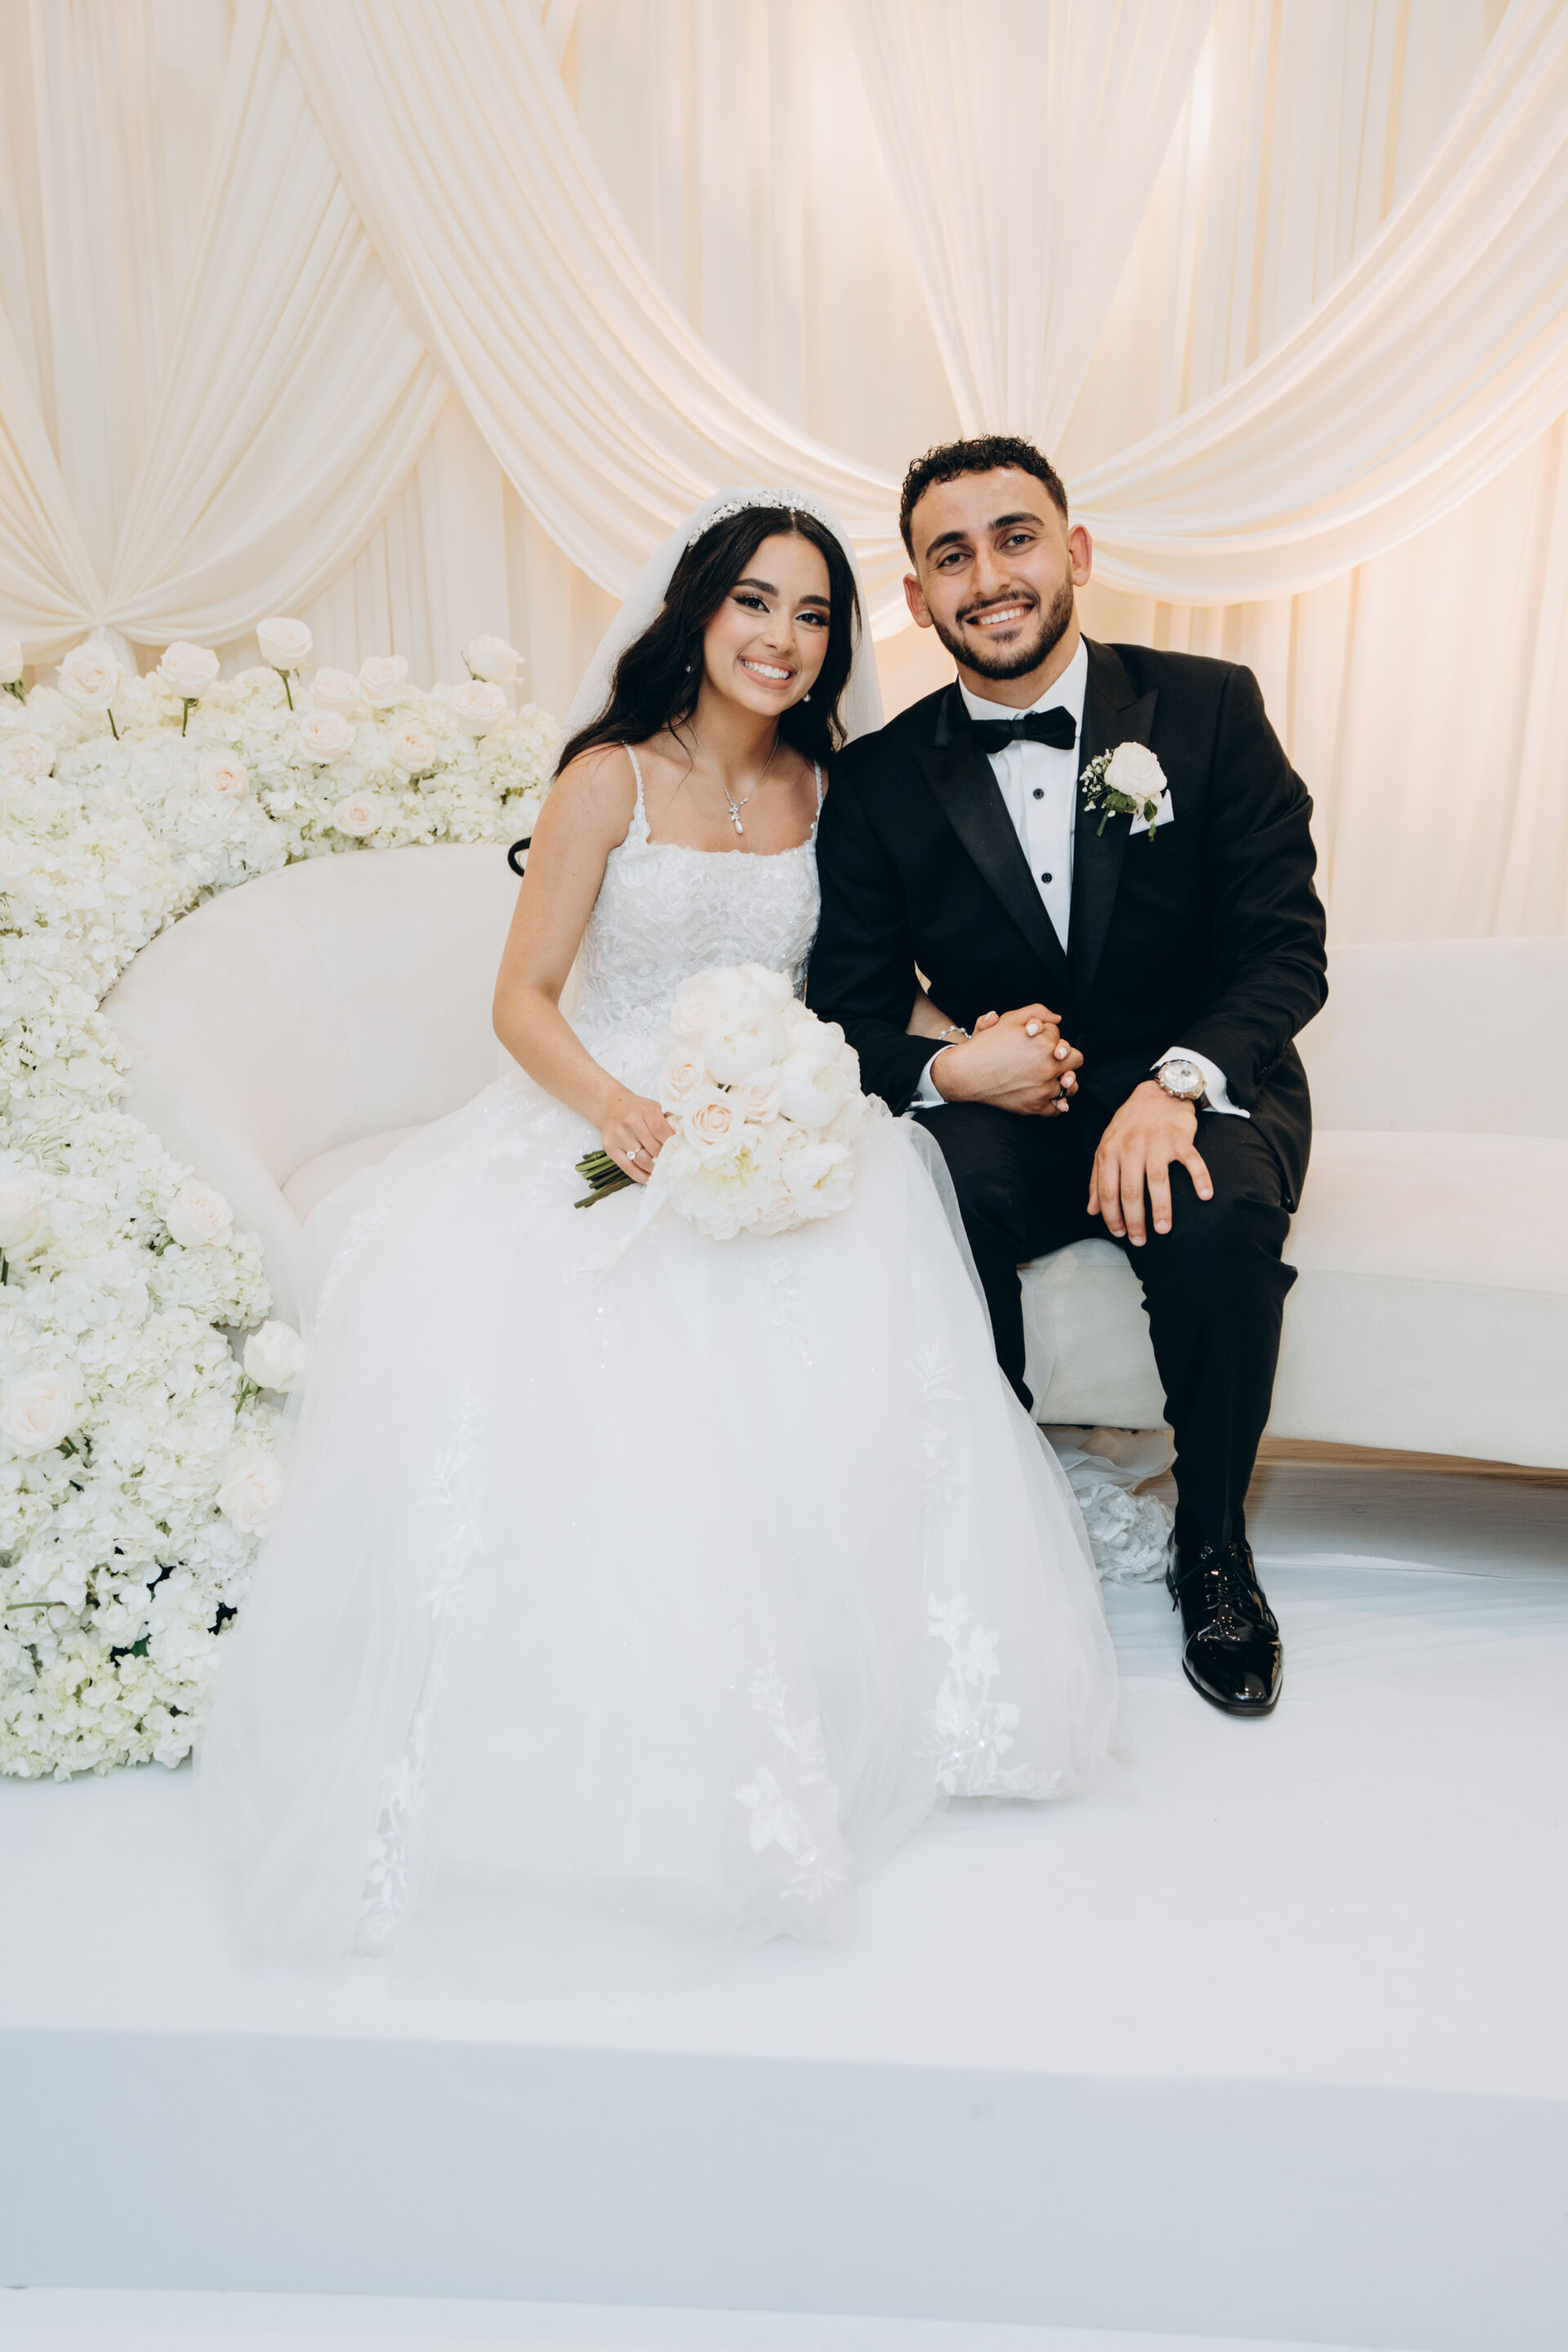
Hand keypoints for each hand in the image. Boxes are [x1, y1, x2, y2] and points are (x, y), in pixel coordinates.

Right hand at [600, 1091, 671, 1184]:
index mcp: (645, 1109)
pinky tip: (649, 1177)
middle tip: (673, 1164)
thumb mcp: (654, 1108)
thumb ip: (668, 1122)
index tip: (679, 1151)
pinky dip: (640, 1176)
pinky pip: (627, 1167)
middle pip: (653, 1148)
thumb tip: (685, 1141)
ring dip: (654, 1169)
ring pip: (641, 1160)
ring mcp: (618, 1135)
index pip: (661, 1131)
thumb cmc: (637, 1110)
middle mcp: (630, 1121)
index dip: (672, 1144)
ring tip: (662, 1170)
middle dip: (665, 1158)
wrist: (612, 1107)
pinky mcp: (609, 1147)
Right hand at [932, 1003, 1082, 1114]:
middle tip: (1052, 1057)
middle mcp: (1049, 1066)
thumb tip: (1057, 1019)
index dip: (1047, 1036)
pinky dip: (1056, 1104)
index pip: (1059, 1037)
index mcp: (1045, 1043)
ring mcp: (1044, 1088)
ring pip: (1070, 1085)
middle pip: (1076, 1059)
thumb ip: (1037, 1011)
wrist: (965, 1074)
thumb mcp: (1009, 1019)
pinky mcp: (1036, 1106)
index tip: (1035, 1040)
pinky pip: (1058, 1108)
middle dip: (1065, 1056)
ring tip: (1055, 1077)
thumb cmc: (985, 1046)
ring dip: (1064, 1080)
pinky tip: (1050, 1096)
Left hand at [1088, 1079, 1212, 1245]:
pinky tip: (1205, 1196)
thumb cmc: (1129, 1124)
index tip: (1120, 1233)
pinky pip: (1191, 1161)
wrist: (1156, 1092)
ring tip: (1164, 1229)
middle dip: (1135, 1220)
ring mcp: (1156, 1142)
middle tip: (1141, 1241)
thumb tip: (1092, 1211)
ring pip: (1157, 1181)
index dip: (1112, 1216)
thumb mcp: (1106, 1146)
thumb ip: (1097, 1178)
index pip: (1108, 1191)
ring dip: (1161, 1208)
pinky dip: (1200, 1178)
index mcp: (1110, 1151)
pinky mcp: (1180, 1138)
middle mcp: (1131, 1147)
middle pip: (1131, 1191)